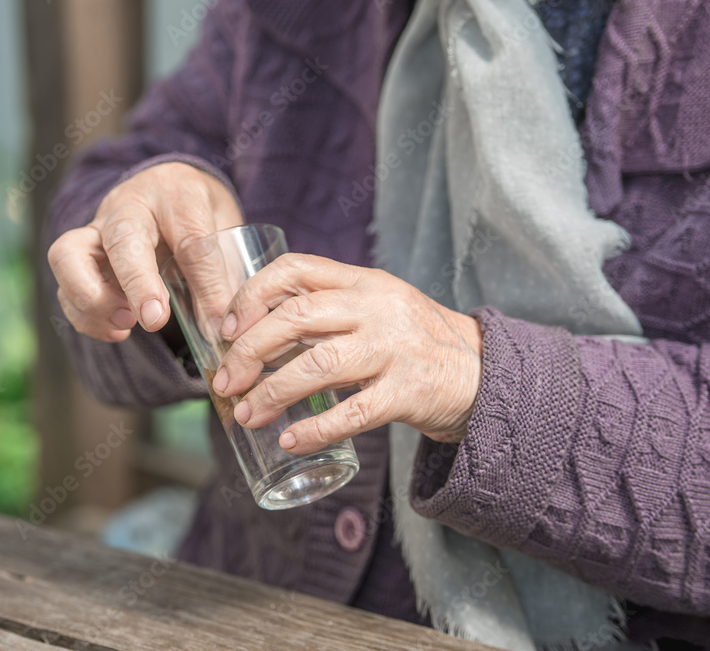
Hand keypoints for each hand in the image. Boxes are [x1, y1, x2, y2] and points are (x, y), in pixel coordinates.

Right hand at [48, 162, 242, 341]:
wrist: (166, 187)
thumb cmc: (199, 212)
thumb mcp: (225, 230)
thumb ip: (223, 273)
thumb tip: (220, 330)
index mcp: (177, 194)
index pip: (192, 239)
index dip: (203, 284)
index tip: (213, 323)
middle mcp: (129, 205)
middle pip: (122, 238)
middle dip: (136, 283)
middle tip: (154, 320)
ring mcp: (96, 228)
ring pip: (69, 255)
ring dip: (94, 299)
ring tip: (128, 324)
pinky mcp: (78, 254)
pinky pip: (65, 285)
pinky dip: (85, 315)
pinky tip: (118, 329)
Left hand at [211, 253, 482, 453]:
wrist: (483, 373)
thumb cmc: (415, 342)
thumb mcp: (376, 309)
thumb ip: (326, 312)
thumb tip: (253, 335)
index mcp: (364, 282)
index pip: (295, 269)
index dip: (252, 295)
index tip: (227, 328)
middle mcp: (378, 308)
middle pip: (297, 317)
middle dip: (249, 351)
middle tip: (226, 382)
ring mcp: (395, 349)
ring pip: (318, 365)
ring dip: (272, 393)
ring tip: (246, 415)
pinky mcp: (409, 392)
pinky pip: (353, 413)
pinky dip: (315, 429)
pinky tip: (290, 440)